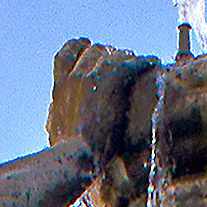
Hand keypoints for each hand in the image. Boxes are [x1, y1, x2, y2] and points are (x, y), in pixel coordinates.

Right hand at [48, 39, 150, 162]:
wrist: (76, 159)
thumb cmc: (67, 156)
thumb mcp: (55, 131)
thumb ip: (56, 117)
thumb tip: (54, 117)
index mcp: (60, 89)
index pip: (66, 54)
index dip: (80, 48)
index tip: (90, 46)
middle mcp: (74, 78)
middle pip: (96, 51)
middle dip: (110, 54)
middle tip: (125, 62)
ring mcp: (93, 79)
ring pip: (115, 55)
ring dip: (129, 59)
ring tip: (143, 64)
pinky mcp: (112, 83)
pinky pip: (131, 64)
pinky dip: (144, 62)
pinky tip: (153, 63)